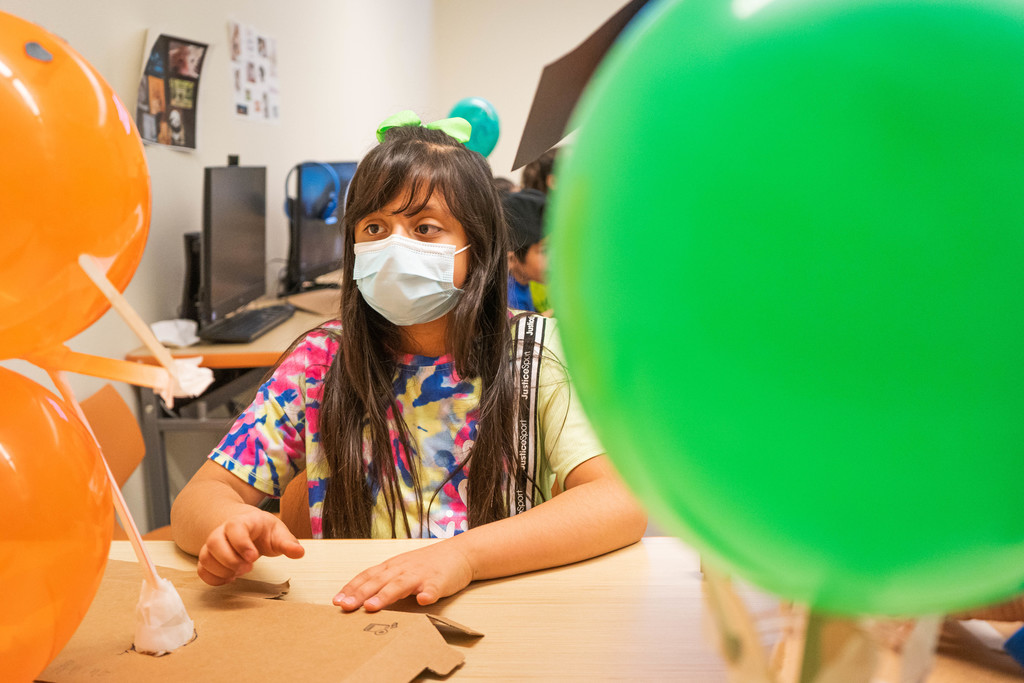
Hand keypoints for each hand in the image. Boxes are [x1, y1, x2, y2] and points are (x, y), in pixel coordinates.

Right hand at [197, 508, 304, 585]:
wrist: (247, 527)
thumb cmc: (264, 531)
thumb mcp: (279, 533)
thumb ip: (288, 543)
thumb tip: (299, 553)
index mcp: (242, 521)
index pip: (234, 528)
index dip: (242, 544)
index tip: (254, 558)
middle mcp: (222, 531)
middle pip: (214, 543)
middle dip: (230, 560)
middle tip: (248, 568)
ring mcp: (212, 544)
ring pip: (205, 557)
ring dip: (222, 570)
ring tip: (239, 573)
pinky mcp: (208, 557)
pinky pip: (202, 570)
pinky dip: (214, 579)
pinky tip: (230, 578)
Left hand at [333, 541, 473, 611]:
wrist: (459, 553)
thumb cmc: (427, 565)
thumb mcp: (402, 569)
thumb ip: (384, 582)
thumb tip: (359, 598)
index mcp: (392, 567)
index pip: (367, 576)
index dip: (352, 588)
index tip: (337, 601)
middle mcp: (403, 569)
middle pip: (379, 581)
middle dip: (360, 594)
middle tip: (346, 606)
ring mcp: (421, 575)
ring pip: (401, 584)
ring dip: (385, 595)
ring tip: (372, 606)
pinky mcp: (439, 581)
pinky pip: (433, 588)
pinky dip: (428, 594)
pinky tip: (424, 600)